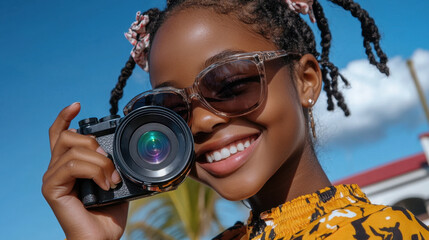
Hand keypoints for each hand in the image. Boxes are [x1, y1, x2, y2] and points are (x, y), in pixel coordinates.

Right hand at [42, 102, 127, 239]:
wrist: (102, 237)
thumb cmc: (109, 212)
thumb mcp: (115, 180)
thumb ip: (113, 162)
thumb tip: (122, 148)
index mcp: (70, 164)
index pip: (61, 134)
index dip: (65, 117)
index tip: (77, 105)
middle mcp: (58, 168)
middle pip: (67, 136)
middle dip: (93, 143)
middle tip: (110, 164)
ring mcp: (53, 178)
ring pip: (73, 150)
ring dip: (100, 162)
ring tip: (112, 180)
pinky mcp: (51, 188)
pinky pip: (72, 166)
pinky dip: (94, 171)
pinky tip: (105, 185)